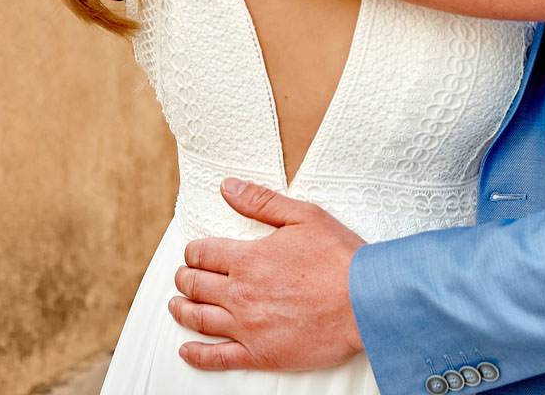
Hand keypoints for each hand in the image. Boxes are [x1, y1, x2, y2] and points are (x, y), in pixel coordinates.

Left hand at [169, 178, 365, 370]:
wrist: (367, 301)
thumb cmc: (341, 258)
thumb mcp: (303, 216)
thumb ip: (261, 201)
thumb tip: (228, 187)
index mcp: (248, 258)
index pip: (202, 253)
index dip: (194, 251)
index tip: (196, 253)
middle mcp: (240, 293)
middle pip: (194, 285)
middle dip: (184, 278)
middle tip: (184, 277)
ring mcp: (247, 326)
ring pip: (199, 319)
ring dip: (182, 310)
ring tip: (177, 305)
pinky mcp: (260, 353)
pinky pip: (217, 357)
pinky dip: (196, 354)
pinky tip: (187, 350)